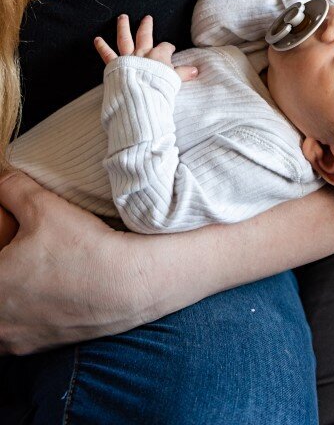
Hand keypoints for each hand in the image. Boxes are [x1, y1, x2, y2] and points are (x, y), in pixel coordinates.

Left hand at [0, 171, 159, 353]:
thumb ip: (12, 189)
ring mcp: (16, 340)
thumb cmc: (83, 247)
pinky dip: (26, 318)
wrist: (128, 285)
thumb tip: (2, 179)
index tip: (9, 249)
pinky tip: (47, 297)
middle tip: (15, 260)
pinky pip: (18, 335)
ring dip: (7, 302)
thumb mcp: (43, 205)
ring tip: (29, 279)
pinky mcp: (39, 348)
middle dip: (2, 276)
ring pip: (0, 320)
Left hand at [94, 14, 196, 81]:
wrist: (141, 96)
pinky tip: (97, 39)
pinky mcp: (116, 65)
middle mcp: (143, 53)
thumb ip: (183, 74)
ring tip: (122, 17)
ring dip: (123, 27)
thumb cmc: (159, 89)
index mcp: (159, 56)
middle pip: (145, 35)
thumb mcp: (174, 81)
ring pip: (125, 38)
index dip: (169, 48)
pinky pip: (107, 54)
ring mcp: (128, 57)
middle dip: (146, 26)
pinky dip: (102, 46)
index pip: (166, 47)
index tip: (170, 50)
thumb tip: (196, 70)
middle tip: (147, 18)